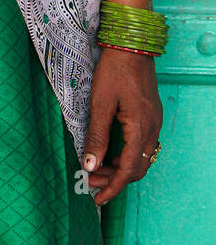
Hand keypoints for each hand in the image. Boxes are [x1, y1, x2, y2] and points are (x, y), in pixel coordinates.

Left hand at [81, 46, 162, 205]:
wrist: (131, 45)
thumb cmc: (114, 70)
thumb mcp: (100, 103)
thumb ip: (96, 136)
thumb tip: (90, 166)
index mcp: (140, 129)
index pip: (128, 171)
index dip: (112, 187)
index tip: (97, 199)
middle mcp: (152, 129)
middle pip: (137, 168)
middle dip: (114, 180)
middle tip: (90, 183)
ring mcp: (154, 122)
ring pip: (141, 158)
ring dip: (120, 168)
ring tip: (96, 169)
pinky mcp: (150, 115)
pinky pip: (142, 145)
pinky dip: (126, 155)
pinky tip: (110, 153)